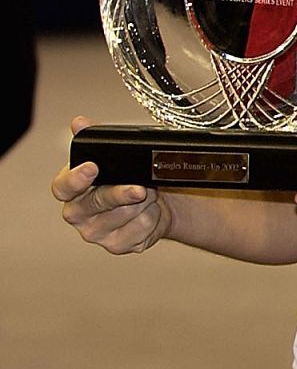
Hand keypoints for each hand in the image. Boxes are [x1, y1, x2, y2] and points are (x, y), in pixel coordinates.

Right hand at [51, 116, 170, 253]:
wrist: (161, 203)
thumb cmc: (131, 179)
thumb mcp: (116, 158)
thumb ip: (97, 141)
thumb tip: (79, 123)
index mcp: (71, 189)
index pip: (63, 186)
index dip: (76, 178)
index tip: (92, 167)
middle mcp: (79, 213)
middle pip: (97, 203)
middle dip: (122, 193)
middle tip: (141, 188)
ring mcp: (96, 232)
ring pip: (125, 214)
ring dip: (145, 201)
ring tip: (148, 193)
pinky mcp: (117, 245)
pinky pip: (140, 229)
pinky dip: (153, 217)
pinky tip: (151, 212)